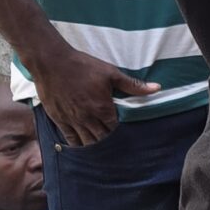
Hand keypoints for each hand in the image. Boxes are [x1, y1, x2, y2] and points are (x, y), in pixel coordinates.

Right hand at [28, 42, 158, 146]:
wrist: (51, 62)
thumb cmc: (82, 66)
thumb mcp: (110, 73)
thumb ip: (133, 85)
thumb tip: (157, 88)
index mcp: (102, 108)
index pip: (116, 130)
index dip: (121, 134)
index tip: (124, 134)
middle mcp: (87, 118)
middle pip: (102, 139)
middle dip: (109, 142)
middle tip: (115, 144)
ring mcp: (72, 120)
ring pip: (86, 142)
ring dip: (94, 145)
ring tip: (101, 147)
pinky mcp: (58, 119)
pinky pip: (70, 138)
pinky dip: (77, 144)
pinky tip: (82, 146)